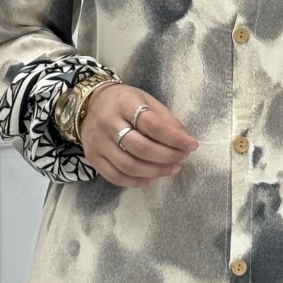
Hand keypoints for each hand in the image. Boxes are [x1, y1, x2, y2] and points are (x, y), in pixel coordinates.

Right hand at [79, 83, 197, 187]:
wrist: (91, 103)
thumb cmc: (125, 102)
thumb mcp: (147, 101)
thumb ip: (166, 119)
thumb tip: (185, 140)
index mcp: (124, 104)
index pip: (152, 125)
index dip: (174, 138)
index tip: (191, 145)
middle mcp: (108, 123)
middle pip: (141, 148)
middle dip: (166, 157)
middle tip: (181, 159)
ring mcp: (98, 142)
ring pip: (128, 165)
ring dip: (155, 172)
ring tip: (171, 169)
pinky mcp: (92, 157)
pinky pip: (115, 176)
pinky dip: (135, 182)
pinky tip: (151, 179)